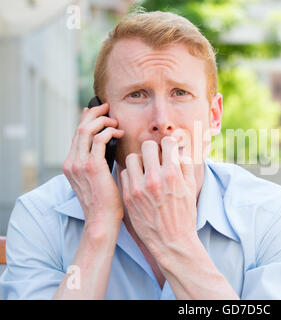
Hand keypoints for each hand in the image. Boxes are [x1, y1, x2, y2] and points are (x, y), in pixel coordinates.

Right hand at [63, 103, 124, 239]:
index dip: (86, 119)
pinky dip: (109, 132)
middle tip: (107, 107)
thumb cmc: (105, 203)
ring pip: (87, 130)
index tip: (96, 111)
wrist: (102, 221)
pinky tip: (119, 133)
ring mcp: (79, 164)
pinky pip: (99, 139)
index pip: (77, 135)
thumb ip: (100, 163)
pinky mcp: (92, 166)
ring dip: (103, 121)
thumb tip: (110, 148)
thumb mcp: (98, 179)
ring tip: (115, 121)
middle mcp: (71, 162)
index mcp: (71, 165)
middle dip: (94, 114)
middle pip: (80, 128)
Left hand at [120, 135, 196, 259]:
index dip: (169, 144)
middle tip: (155, 157)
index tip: (169, 149)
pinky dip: (131, 174)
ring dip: (140, 161)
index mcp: (172, 174)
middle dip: (153, 149)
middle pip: (147, 146)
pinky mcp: (128, 197)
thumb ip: (186, 165)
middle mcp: (153, 178)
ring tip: (145, 169)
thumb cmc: (184, 215)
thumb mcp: (191, 188)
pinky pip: (124, 174)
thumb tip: (180, 150)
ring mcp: (138, 188)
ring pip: (132, 158)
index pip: (166, 143)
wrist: (171, 242)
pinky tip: (138, 181)